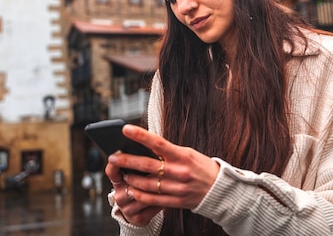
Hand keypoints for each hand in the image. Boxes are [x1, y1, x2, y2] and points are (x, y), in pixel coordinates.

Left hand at [105, 124, 219, 225]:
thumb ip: (168, 151)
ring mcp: (177, 188)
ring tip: (123, 174)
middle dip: (127, 160)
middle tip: (113, 156)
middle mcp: (179, 171)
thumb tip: (145, 146)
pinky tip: (132, 189)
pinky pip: (153, 199)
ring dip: (131, 179)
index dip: (140, 136)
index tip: (125, 129)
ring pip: (147, 184)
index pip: (158, 143)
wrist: (219, 189)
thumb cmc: (201, 167)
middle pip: (147, 165)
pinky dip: (140, 194)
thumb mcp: (188, 153)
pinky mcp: (176, 201)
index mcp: (183, 155)